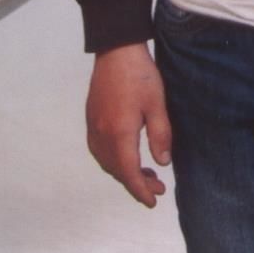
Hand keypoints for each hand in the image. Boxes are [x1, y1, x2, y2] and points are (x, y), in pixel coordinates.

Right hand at [86, 43, 172, 207]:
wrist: (116, 50)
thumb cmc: (139, 75)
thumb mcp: (157, 105)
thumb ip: (160, 135)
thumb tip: (161, 162)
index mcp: (119, 132)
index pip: (128, 171)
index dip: (140, 190)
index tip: (152, 202)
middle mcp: (102, 133)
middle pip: (116, 170)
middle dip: (136, 183)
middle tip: (158, 188)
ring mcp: (93, 126)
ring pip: (106, 162)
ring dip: (125, 172)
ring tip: (147, 174)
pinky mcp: (91, 119)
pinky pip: (99, 150)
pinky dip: (114, 160)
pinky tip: (127, 157)